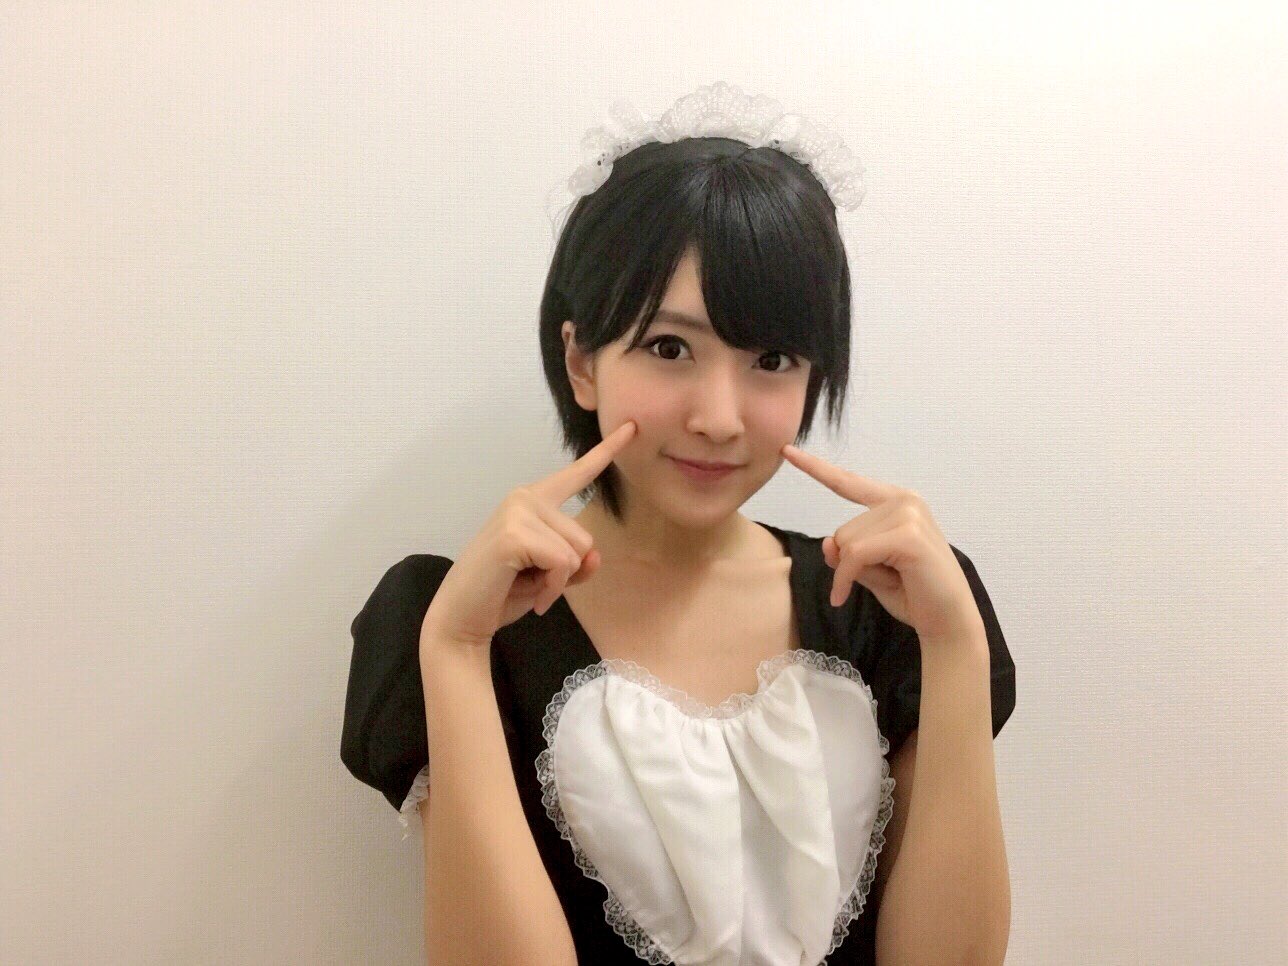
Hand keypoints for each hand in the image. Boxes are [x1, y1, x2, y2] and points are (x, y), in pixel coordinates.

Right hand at [420, 420, 638, 650]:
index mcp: (534, 501)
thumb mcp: (551, 577)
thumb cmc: (504, 594)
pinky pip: (563, 563)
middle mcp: (525, 497)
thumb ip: (576, 563)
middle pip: (585, 537)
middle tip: (531, 581)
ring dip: (559, 582)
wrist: (462, 620)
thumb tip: (593, 556)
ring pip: (577, 551)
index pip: (577, 473)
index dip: (607, 451)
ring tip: (526, 585)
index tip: (632, 427)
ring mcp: (517, 512)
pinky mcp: (514, 534)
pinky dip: (553, 588)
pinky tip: (533, 597)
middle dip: (567, 571)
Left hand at [780, 443, 986, 649]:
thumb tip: (828, 543)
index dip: (815, 468)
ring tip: (893, 582)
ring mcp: (908, 514)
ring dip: (852, 572)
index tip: (787, 451)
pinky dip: (845, 580)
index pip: (848, 482)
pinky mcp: (908, 535)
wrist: (948, 621)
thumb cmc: (912, 594)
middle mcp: (904, 500)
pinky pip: (854, 555)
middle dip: (850, 562)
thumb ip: (846, 552)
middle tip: (887, 578)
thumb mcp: (868, 570)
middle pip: (842, 529)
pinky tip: (844, 598)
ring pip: (846, 543)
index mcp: (895, 502)